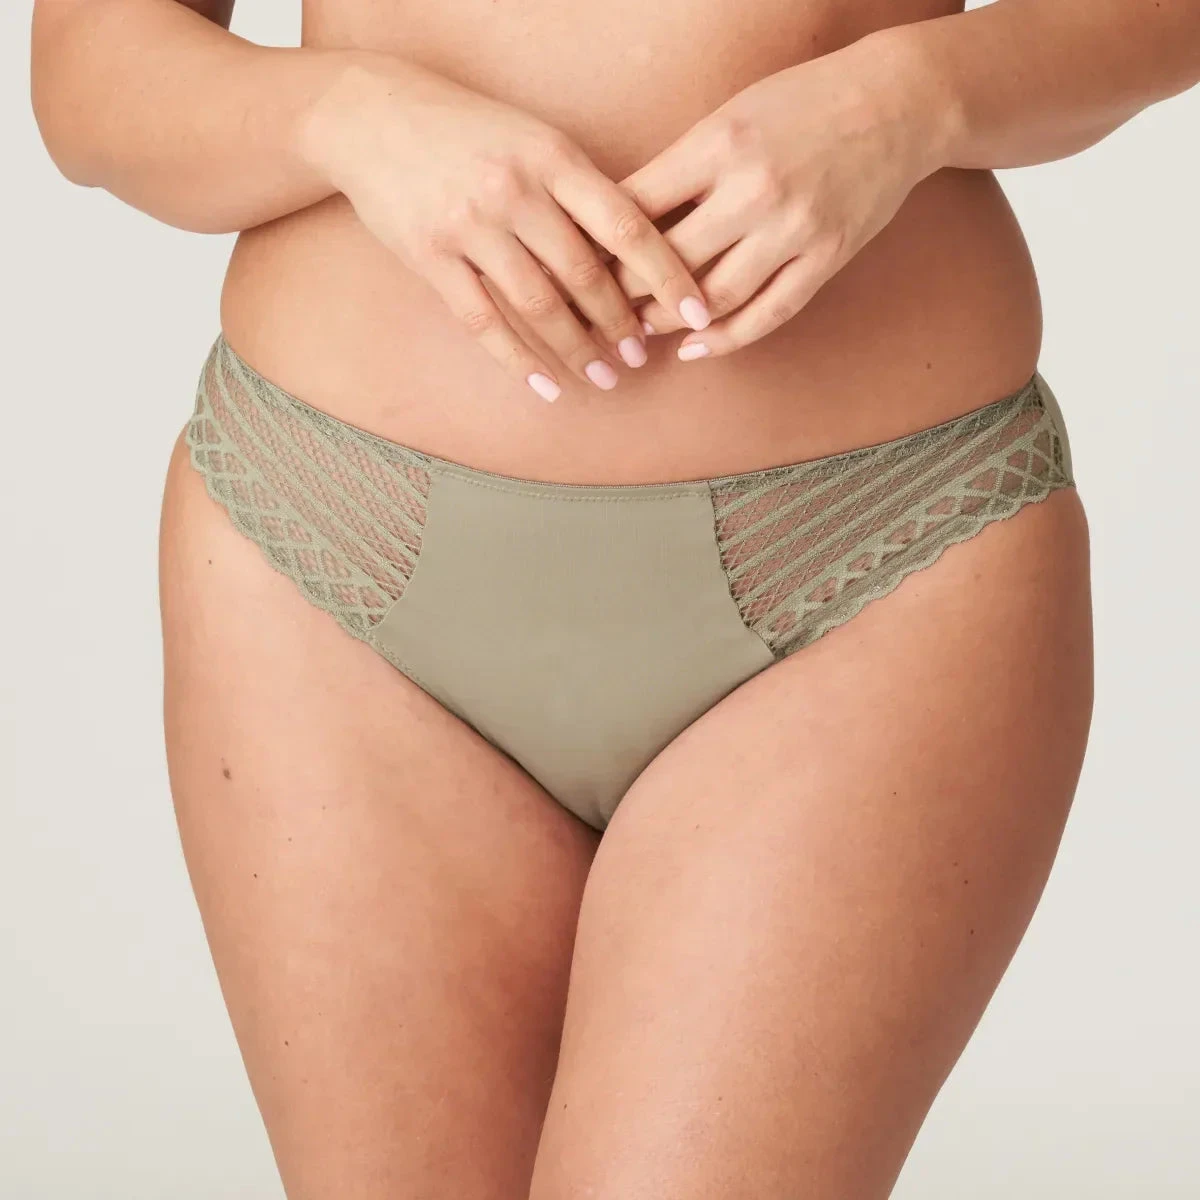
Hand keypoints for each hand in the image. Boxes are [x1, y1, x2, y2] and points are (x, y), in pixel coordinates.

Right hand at [299, 58, 710, 399]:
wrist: (372, 115)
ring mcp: (470, 225)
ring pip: (539, 304)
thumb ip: (579, 188)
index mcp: (553, 157)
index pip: (627, 225)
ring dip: (577, 349)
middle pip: (585, 274)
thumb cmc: (467, 130)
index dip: (668, 275)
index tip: (698, 311)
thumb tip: (636, 251)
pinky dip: (518, 362)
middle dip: (621, 323)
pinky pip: (483, 322)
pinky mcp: (430, 256)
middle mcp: (515, 190)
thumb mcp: (533, 138)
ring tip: (604, 377)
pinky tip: (546, 388)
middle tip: (642, 356)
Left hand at [614, 34, 946, 358]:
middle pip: (668, 262)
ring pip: (714, 297)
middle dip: (623, 295)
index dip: (598, 244)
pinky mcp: (826, 258)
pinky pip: (769, 313)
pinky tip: (694, 348)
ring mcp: (794, 229)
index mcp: (720, 145)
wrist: (898, 103)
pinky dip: (727, 339)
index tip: (574, 266)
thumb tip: (620, 218)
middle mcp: (755, 190)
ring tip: (639, 332)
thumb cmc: (802, 104)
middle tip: (595, 314)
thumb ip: (682, 166)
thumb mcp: (731, 115)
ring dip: (668, 323)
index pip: (638, 207)